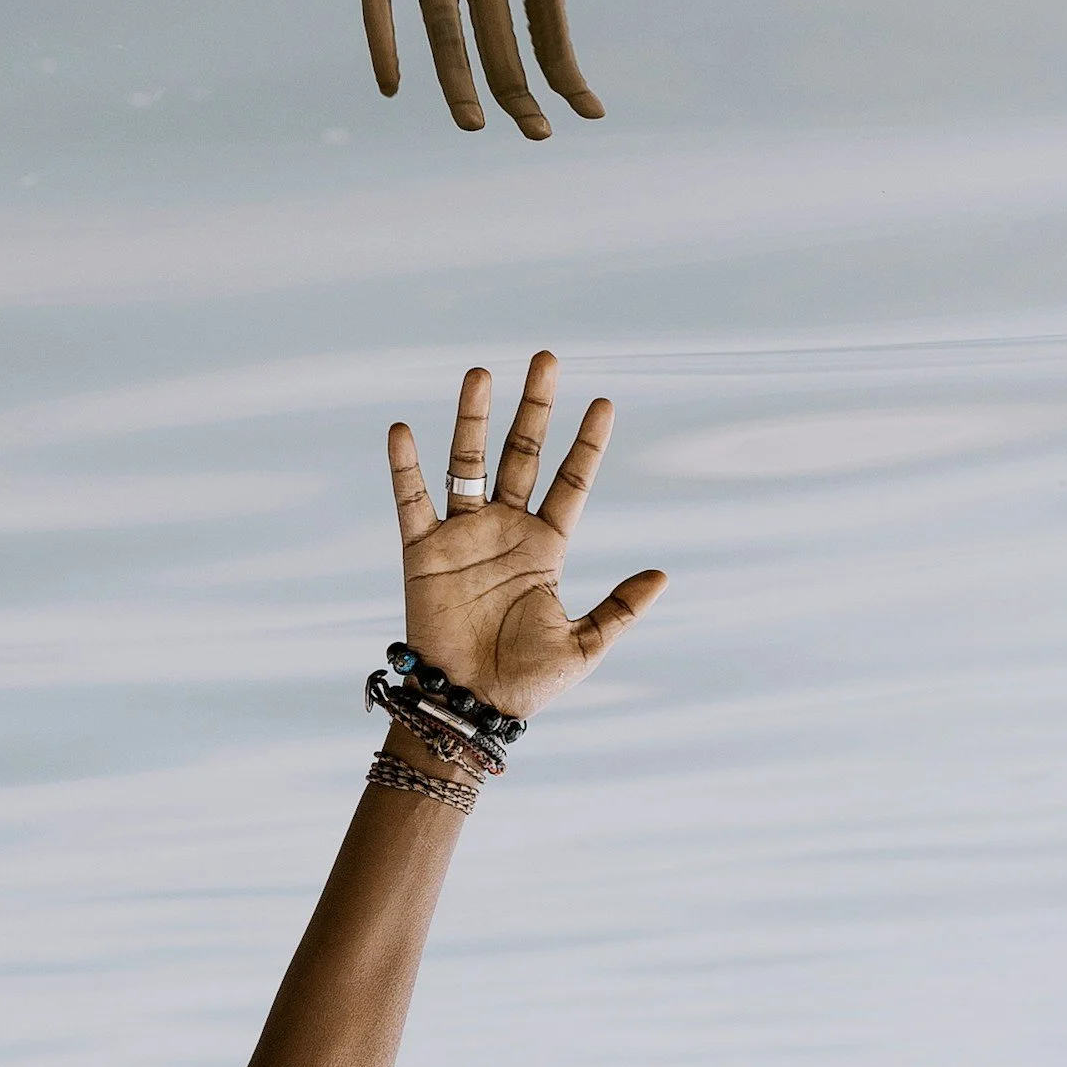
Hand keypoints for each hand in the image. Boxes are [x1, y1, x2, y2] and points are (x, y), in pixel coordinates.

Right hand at [386, 351, 666, 721]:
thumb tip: (663, 574)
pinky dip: (405, 468)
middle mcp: (505, 530)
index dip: (587, 443)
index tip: (604, 402)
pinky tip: (403, 430)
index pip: (571, 481)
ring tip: (481, 373)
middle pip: (522, 454)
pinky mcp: (422, 552)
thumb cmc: (526, 684)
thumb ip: (620, 608)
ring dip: (474, 419)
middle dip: (534, 408)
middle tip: (546, 359)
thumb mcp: (584, 645)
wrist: (468, 707)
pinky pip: (412, 501)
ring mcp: (463, 536)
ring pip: (468, 463)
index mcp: (545, 546)